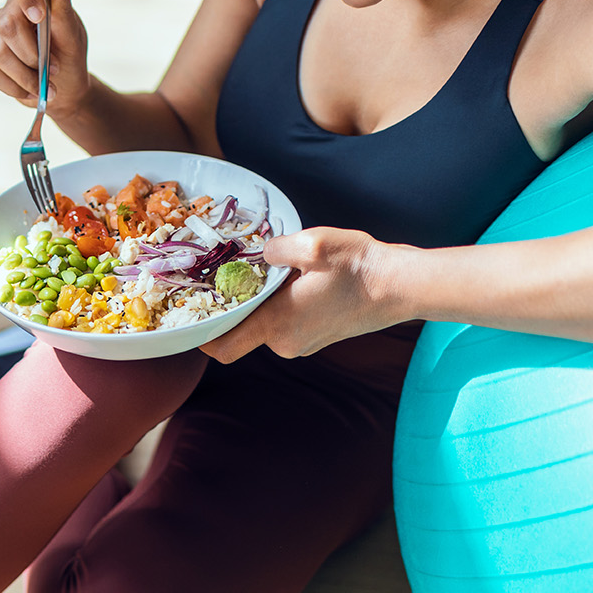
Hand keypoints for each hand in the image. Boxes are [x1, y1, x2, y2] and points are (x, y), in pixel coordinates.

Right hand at [0, 0, 89, 116]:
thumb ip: (64, 4)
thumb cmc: (70, 53)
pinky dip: (15, 86)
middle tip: (54, 68)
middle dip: (32, 52)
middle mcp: (9, 8)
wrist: (64, 87)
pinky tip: (31, 91)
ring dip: (26, 76)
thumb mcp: (72, 31)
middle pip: (8, 24)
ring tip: (47, 87)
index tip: (39, 16)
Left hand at [200, 227, 401, 363]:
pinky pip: (286, 323)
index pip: (223, 347)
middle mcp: (287, 342)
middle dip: (235, 304)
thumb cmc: (359, 267)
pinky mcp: (318, 336)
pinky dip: (281, 305)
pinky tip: (294, 279)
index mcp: (277, 325)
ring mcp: (304, 343)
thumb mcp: (313, 245)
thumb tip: (259, 253)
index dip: (201, 334)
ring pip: (266, 324)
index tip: (192, 312)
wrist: (401, 286)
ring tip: (270, 270)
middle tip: (231, 272)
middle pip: (242, 330)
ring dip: (261, 302)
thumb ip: (274, 249)